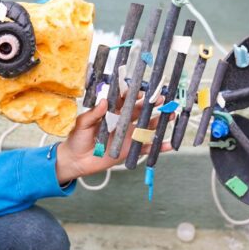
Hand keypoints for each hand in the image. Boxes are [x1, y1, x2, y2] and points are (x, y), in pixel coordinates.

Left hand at [55, 96, 170, 183]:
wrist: (77, 160)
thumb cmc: (77, 139)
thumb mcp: (82, 124)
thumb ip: (93, 114)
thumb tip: (103, 101)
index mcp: (112, 112)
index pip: (126, 99)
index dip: (135, 93)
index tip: (143, 89)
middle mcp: (123, 121)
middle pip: (141, 110)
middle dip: (152, 104)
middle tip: (162, 99)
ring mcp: (129, 135)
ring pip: (148, 126)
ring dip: (160, 121)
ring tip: (171, 115)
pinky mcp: (131, 149)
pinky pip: (147, 147)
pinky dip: (158, 146)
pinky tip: (169, 144)